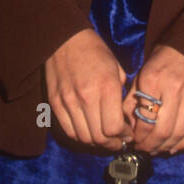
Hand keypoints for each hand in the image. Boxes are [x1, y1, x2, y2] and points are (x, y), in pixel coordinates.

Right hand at [45, 29, 128, 149]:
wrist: (65, 39)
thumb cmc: (96, 52)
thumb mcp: (117, 69)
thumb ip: (120, 95)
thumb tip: (125, 118)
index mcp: (106, 87)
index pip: (114, 128)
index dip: (123, 136)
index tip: (128, 135)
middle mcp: (86, 97)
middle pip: (99, 137)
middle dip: (112, 144)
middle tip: (118, 142)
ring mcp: (68, 102)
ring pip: (83, 138)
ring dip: (97, 144)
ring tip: (105, 140)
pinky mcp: (55, 104)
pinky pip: (68, 131)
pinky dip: (81, 137)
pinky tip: (89, 133)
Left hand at [123, 43, 183, 154]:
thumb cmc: (159, 65)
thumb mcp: (139, 78)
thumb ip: (132, 103)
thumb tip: (129, 130)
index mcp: (153, 79)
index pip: (145, 119)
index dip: (139, 136)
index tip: (135, 141)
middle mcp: (175, 86)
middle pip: (163, 129)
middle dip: (151, 145)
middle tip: (145, 149)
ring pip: (180, 132)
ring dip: (166, 146)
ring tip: (158, 149)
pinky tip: (175, 147)